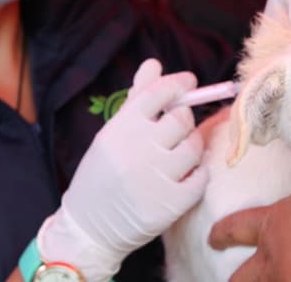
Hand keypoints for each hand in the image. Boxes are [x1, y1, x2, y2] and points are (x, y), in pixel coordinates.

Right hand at [38, 59, 206, 280]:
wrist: (89, 227)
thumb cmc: (102, 174)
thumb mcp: (112, 133)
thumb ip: (137, 98)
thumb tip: (154, 63)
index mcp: (121, 127)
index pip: (160, 92)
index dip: (179, 84)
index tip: (189, 83)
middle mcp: (138, 148)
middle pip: (182, 118)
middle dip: (183, 122)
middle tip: (174, 132)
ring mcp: (156, 177)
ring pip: (195, 146)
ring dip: (191, 148)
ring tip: (177, 156)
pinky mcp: (171, 204)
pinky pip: (201, 177)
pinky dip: (196, 176)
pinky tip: (182, 178)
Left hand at [209, 185, 290, 281]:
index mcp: (276, 225)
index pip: (238, 226)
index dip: (223, 232)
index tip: (213, 238)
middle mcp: (273, 259)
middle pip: (242, 276)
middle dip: (237, 279)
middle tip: (231, 280)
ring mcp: (286, 280)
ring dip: (278, 279)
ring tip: (289, 276)